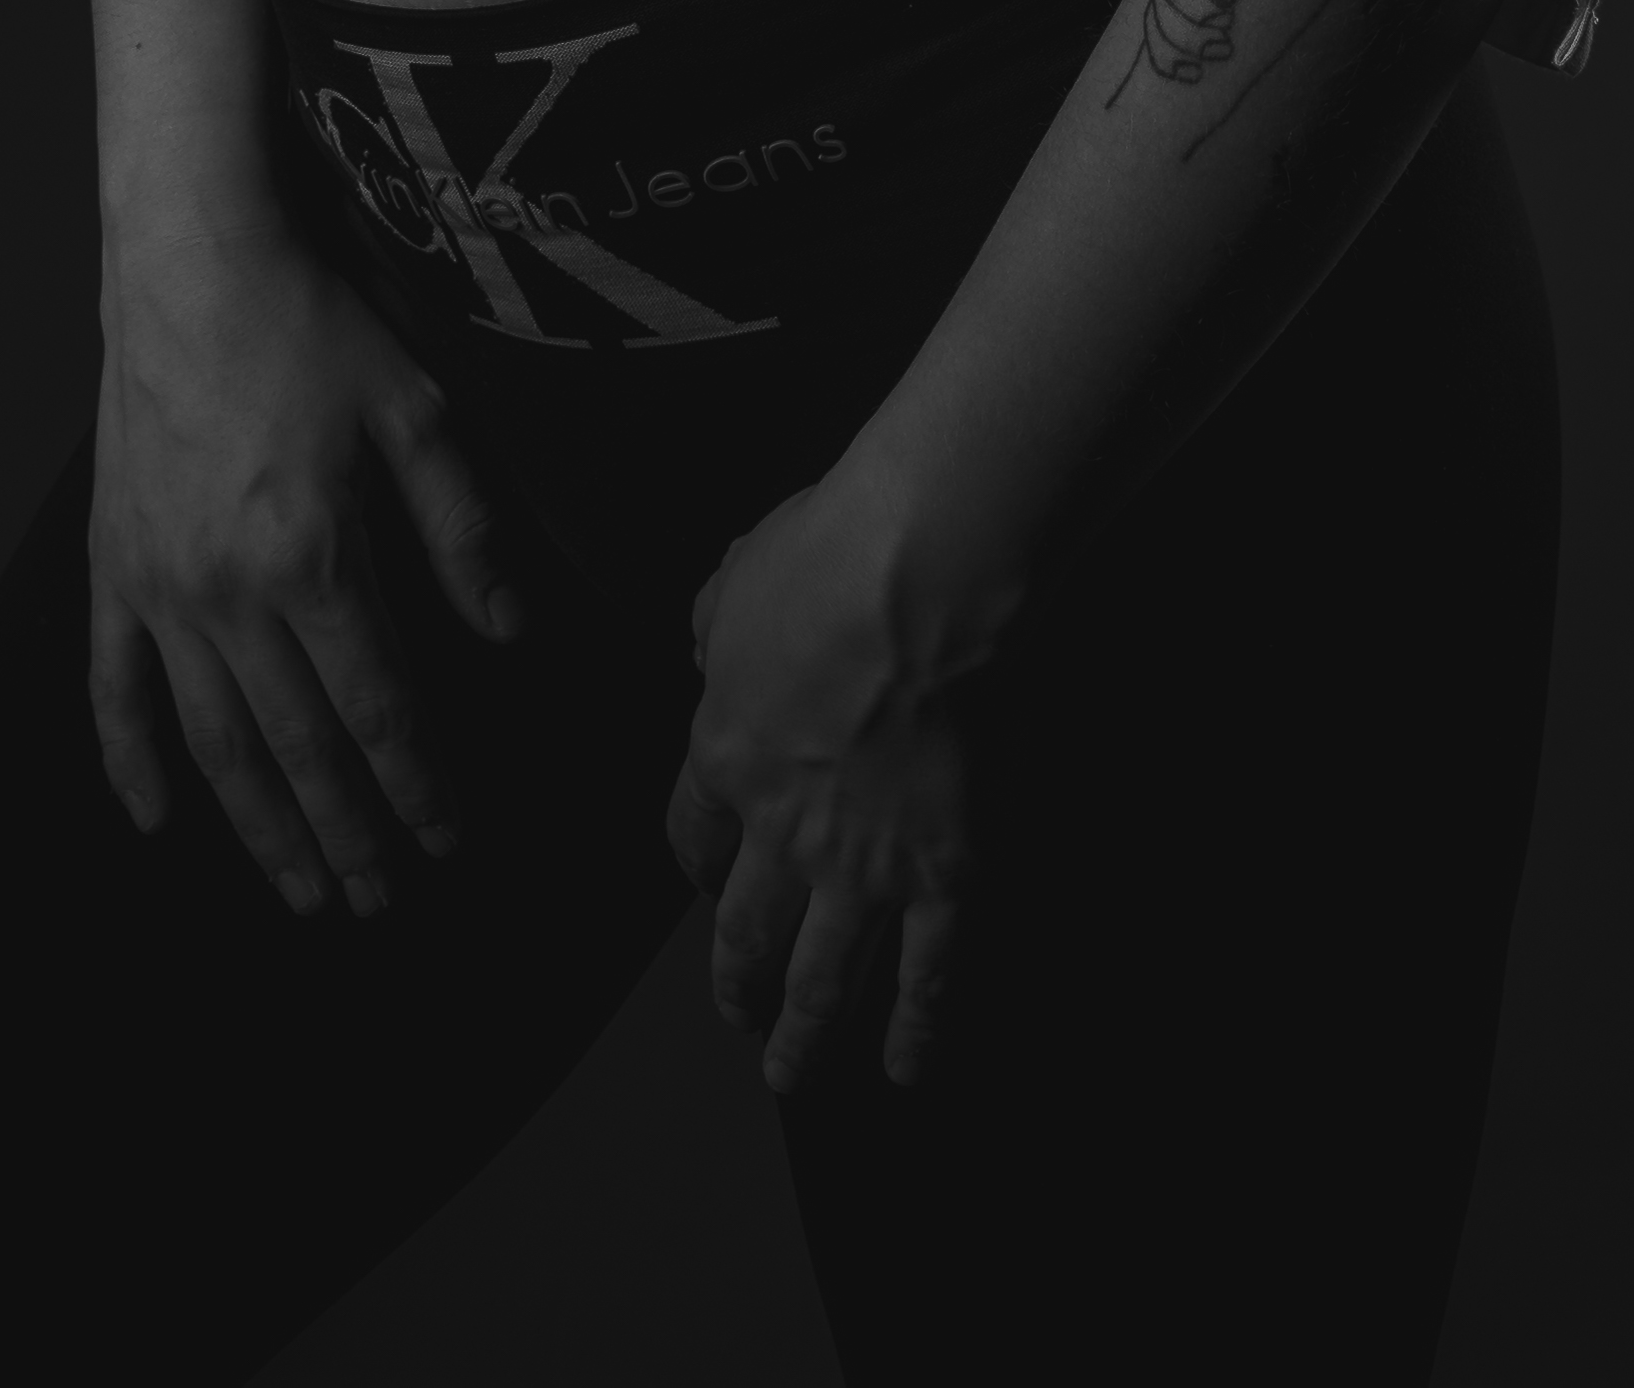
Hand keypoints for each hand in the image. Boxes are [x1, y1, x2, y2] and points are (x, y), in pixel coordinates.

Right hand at [89, 222, 524, 919]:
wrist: (190, 262)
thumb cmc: (311, 326)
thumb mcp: (417, 412)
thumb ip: (463, 530)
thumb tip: (510, 633)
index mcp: (317, 559)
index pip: (381, 709)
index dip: (419, 785)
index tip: (448, 838)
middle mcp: (231, 594)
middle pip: (300, 748)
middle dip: (348, 834)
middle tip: (381, 898)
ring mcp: (162, 588)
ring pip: (215, 742)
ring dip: (260, 827)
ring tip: (302, 892)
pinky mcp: (114, 567)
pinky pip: (114, 689)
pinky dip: (131, 764)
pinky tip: (158, 822)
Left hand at [667, 475, 983, 1092]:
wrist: (916, 577)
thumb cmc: (828, 557)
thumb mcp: (735, 579)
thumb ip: (717, 627)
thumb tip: (710, 642)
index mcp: (724, 754)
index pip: (691, 836)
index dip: (696, 867)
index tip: (704, 885)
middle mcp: (782, 829)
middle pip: (745, 929)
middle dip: (736, 982)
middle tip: (735, 1019)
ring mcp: (863, 864)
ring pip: (821, 977)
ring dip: (802, 1034)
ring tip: (789, 1076)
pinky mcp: (943, 874)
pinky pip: (929, 974)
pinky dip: (918, 1029)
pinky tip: (907, 1067)